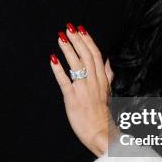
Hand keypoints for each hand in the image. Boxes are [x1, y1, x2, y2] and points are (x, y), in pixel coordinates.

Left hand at [49, 24, 117, 156]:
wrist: (100, 133)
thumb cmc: (102, 113)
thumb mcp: (108, 91)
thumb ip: (107, 75)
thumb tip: (108, 61)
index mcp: (101, 79)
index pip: (96, 55)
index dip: (88, 41)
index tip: (81, 29)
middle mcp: (93, 82)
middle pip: (86, 56)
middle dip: (77, 40)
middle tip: (69, 28)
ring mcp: (83, 90)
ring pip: (77, 65)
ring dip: (68, 50)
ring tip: (61, 38)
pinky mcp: (73, 99)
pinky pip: (65, 82)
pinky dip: (59, 70)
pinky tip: (52, 59)